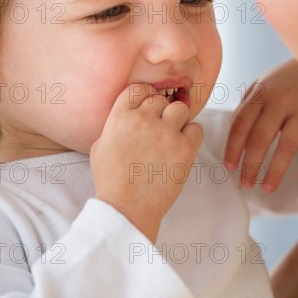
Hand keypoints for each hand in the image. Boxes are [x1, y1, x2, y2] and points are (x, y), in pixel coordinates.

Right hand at [90, 84, 202, 241]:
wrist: (127, 208)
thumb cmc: (112, 182)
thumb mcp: (101, 147)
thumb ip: (115, 126)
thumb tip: (128, 116)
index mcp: (120, 117)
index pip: (138, 89)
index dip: (145, 96)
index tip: (149, 107)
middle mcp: (143, 120)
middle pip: (160, 99)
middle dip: (160, 112)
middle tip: (159, 130)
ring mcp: (165, 133)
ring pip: (180, 109)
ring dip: (178, 120)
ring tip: (172, 137)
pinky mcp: (184, 148)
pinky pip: (196, 128)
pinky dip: (191, 136)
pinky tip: (182, 148)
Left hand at [225, 59, 297, 191]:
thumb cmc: (285, 80)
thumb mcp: (262, 85)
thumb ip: (247, 108)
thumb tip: (234, 140)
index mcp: (261, 93)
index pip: (241, 123)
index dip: (233, 147)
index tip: (230, 167)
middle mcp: (280, 100)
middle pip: (261, 137)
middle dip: (251, 164)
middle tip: (246, 184)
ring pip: (288, 144)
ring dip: (276, 170)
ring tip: (267, 188)